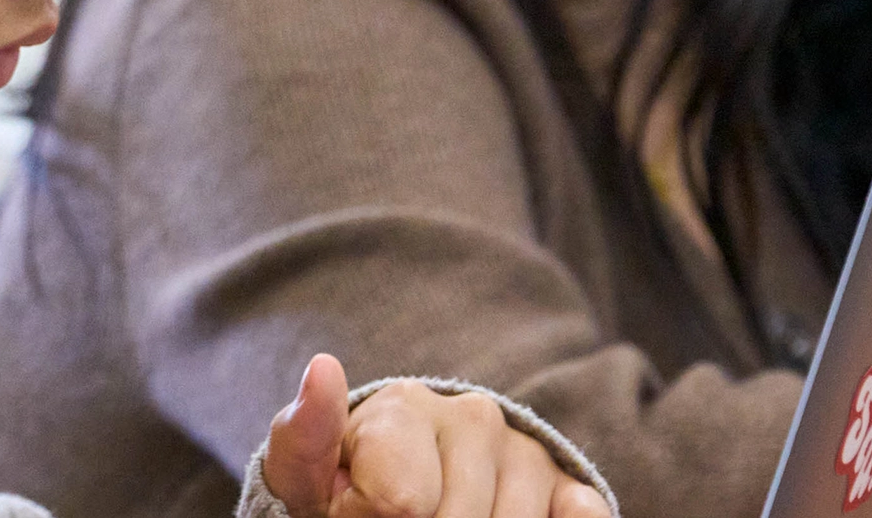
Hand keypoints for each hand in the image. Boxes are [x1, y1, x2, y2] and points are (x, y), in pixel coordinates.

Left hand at [261, 353, 611, 517]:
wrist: (393, 492)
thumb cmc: (345, 487)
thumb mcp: (305, 472)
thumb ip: (305, 437)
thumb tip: (324, 369)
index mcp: (405, 406)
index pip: (400, 502)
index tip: (354, 509)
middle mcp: (475, 417)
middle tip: (399, 515)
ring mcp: (525, 453)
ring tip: (439, 517)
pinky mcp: (566, 486)